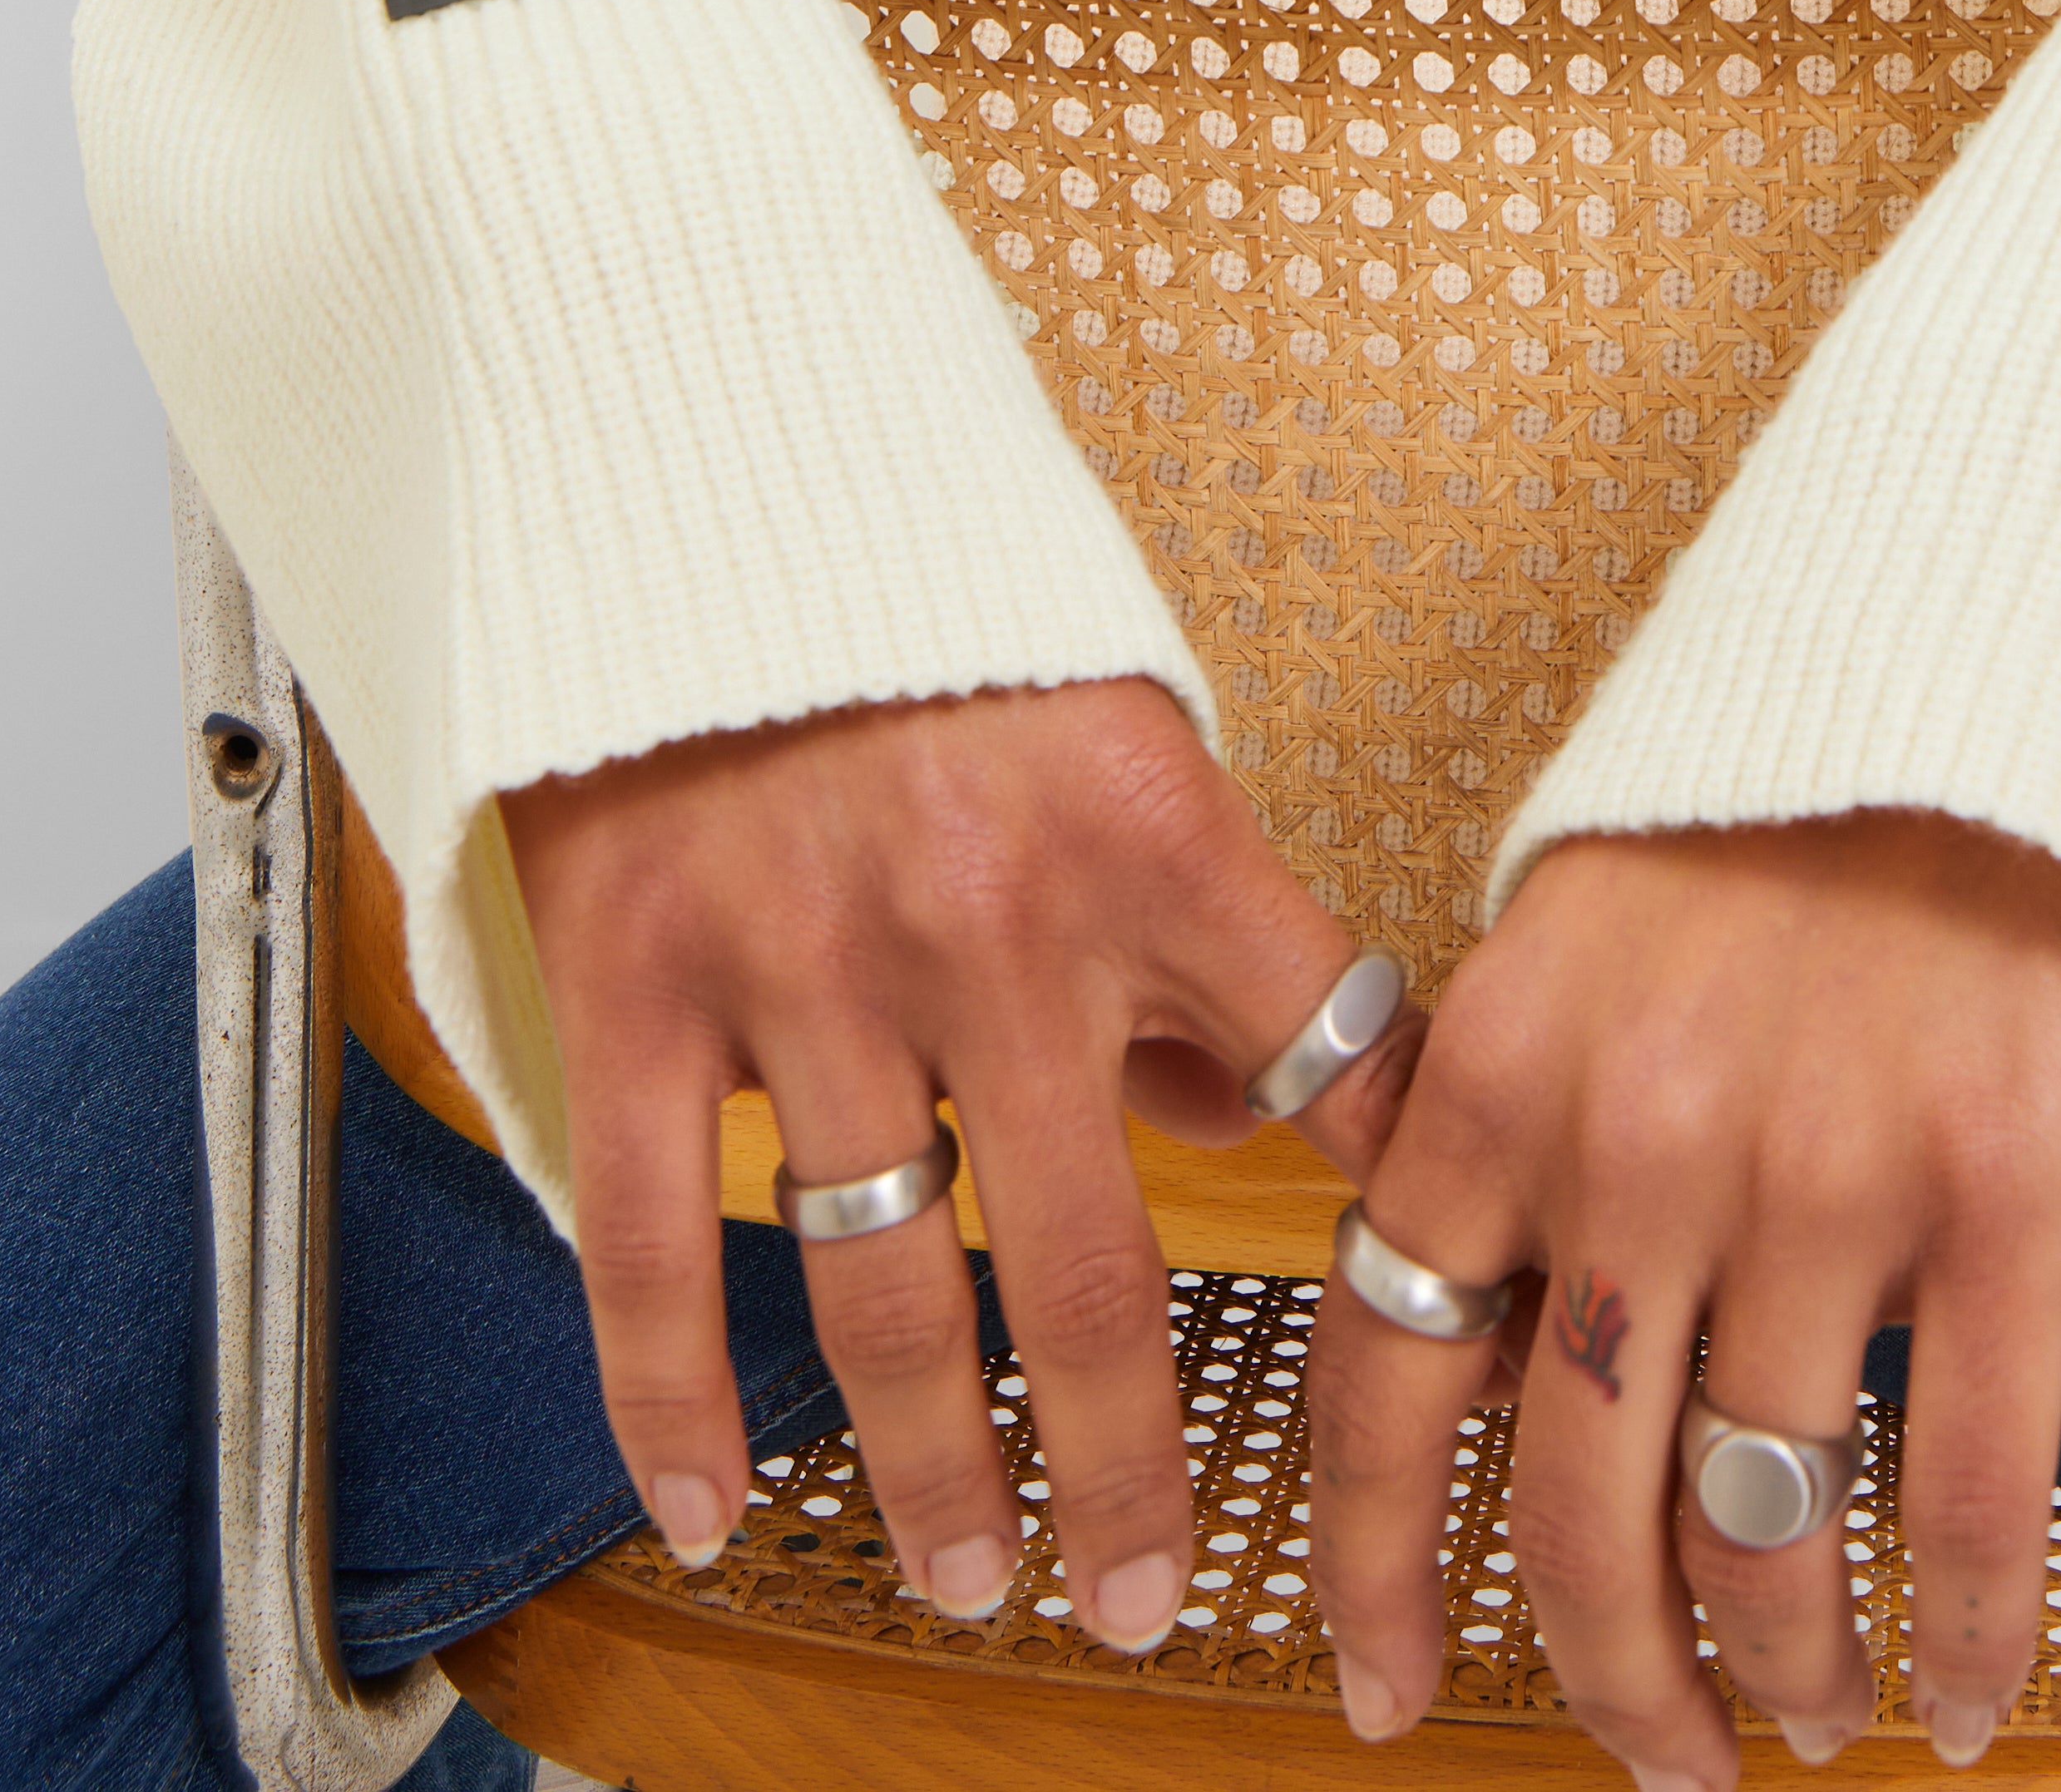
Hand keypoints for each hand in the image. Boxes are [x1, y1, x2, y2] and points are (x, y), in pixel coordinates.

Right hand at [502, 674, 1408, 1645]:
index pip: (1324, 1063)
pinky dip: (674, 1403)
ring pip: (888, 1290)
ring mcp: (806, 951)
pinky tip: (709, 1505)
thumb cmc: (938, 605)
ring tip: (976, 1577)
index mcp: (1151, 830)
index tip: (1422, 1379)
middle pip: (1092, 1263)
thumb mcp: (1127, 725)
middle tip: (1154, 1594)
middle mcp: (992, 908)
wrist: (705, 465)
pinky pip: (661, 1240)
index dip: (1389, 1227)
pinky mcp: (638, 974)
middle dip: (1133, 1471)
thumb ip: (1195, 930)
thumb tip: (1245, 1120)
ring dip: (937, 1472)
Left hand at [1308, 812, 2060, 1782]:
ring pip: (1765, 1527)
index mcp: (1505, 1070)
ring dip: (1783, 1667)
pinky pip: (1965, 1493)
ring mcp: (1828, 1178)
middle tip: (1659, 1752)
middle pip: (1578, 1505)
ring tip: (1811, 1710)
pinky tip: (1958, 1691)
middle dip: (1612, 1674)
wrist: (1997, 656)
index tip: (1386, 1683)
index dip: (1375, 1567)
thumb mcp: (1580, 916)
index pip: (1387, 1374)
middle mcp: (1641, 1143)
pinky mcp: (2009, 1195)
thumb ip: (1517, 1109)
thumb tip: (1471, 1312)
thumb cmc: (1793, 785)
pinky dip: (1959, 1633)